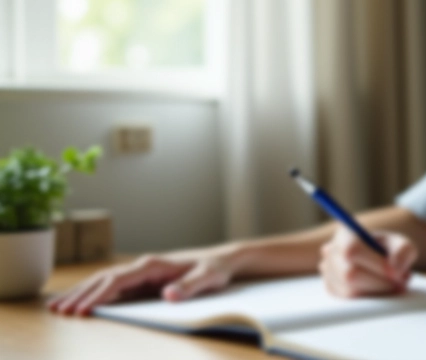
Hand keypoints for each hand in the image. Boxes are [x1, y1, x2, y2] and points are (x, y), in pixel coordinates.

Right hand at [47, 248, 239, 315]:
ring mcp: (140, 272)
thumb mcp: (209, 279)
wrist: (222, 259)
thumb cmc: (215, 269)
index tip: (81, 311)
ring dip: (80, 293)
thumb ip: (190, 287)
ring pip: (103, 281)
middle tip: (58, 312)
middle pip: (104, 280)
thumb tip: (168, 296)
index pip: (118, 281)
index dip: (99, 296)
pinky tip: (78, 302)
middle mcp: (142, 266)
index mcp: (153, 265)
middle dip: (80, 295)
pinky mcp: (142, 279)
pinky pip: (111, 286)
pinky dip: (92, 293)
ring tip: (56, 308)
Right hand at [319, 226, 417, 297]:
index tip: (397, 274)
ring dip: (376, 292)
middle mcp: (332, 251)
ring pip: (349, 291)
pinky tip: (380, 289)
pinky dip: (369, 298)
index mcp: (346, 233)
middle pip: (348, 274)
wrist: (382, 260)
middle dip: (379, 283)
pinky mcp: (332, 289)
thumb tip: (395, 269)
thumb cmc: (390, 250)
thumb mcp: (403, 244)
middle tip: (400, 283)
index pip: (352, 250)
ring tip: (393, 285)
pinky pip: (349, 301)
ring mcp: (328, 271)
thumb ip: (404, 251)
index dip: (375, 264)